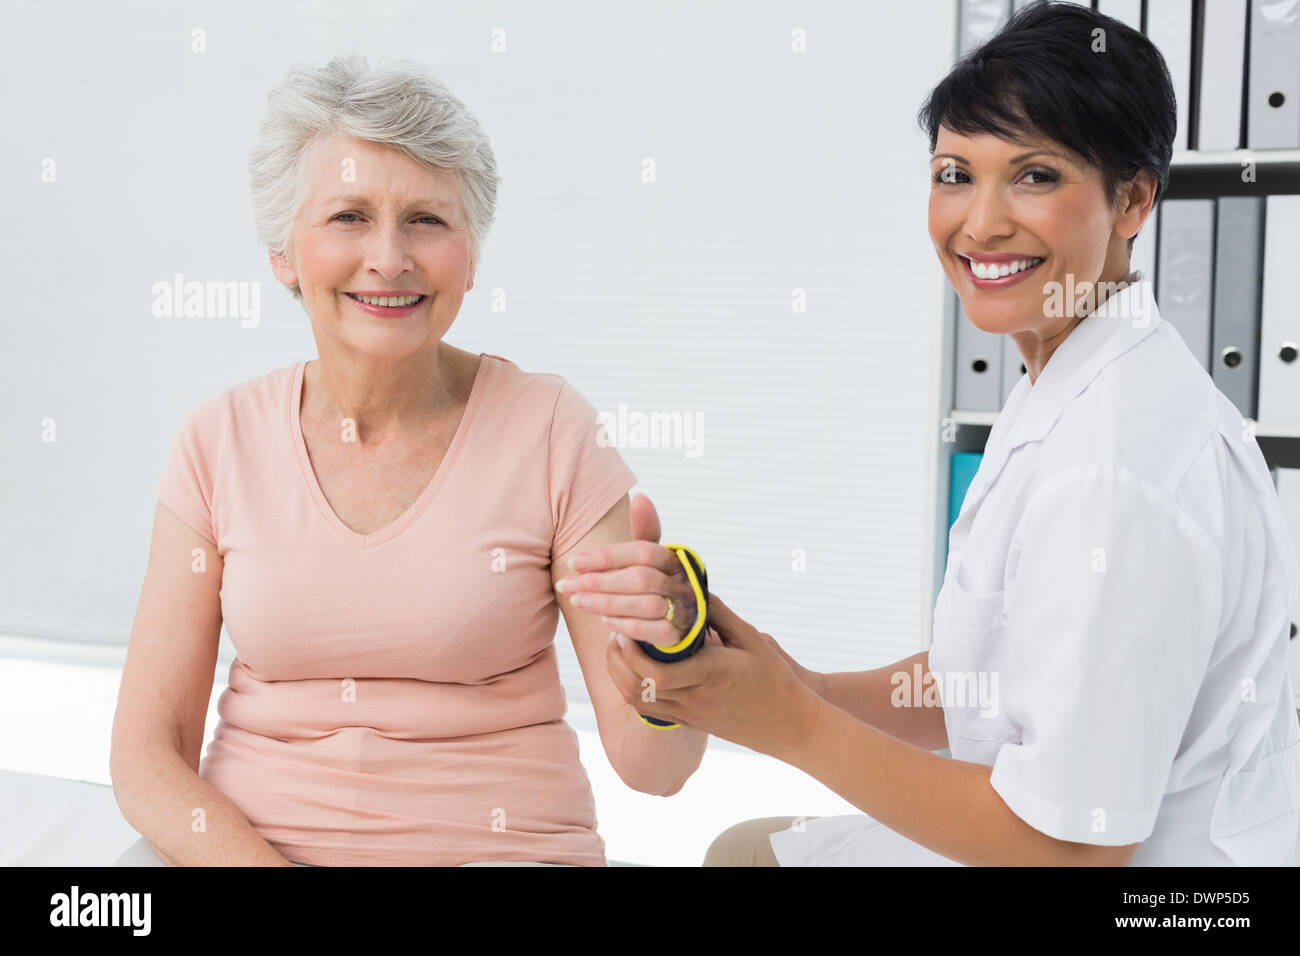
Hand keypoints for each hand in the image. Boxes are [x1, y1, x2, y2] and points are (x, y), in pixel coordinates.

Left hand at [555, 493, 718, 649]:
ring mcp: (684, 609)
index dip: (607, 556)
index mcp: (673, 559)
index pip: (642, 551)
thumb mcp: (650, 559)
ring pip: (645, 604)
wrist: (678, 622)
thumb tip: (641, 498)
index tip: (572, 562)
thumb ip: (643, 531)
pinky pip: (654, 630)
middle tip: (566, 585)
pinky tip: (603, 622)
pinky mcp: (679, 634)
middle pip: (640, 579)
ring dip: (606, 603)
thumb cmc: (656, 584)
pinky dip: (626, 625)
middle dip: (599, 582)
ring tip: (577, 601)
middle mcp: (682, 582)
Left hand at [605, 591, 821, 756]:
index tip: (624, 627)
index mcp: (708, 675)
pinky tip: (634, 669)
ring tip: (618, 647)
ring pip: (638, 703)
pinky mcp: (689, 724)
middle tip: (614, 631)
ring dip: (620, 675)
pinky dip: (633, 690)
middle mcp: (694, 699)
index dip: (631, 653)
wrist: (788, 725)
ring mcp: (689, 715)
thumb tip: (693, 585)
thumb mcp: (751, 639)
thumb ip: (719, 613)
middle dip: (617, 660)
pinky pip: (649, 712)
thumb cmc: (774, 678)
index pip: (655, 672)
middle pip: (638, 688)